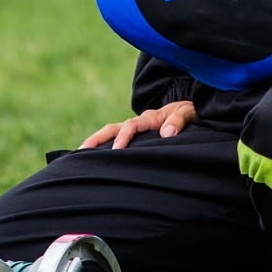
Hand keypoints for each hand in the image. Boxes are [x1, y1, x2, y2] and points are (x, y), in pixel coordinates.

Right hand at [81, 100, 195, 149]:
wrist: (191, 110)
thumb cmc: (190, 112)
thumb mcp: (188, 113)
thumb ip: (179, 121)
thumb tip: (166, 133)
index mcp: (150, 117)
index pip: (132, 126)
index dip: (124, 137)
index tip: (116, 150)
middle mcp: (139, 122)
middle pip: (113, 128)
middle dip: (97, 139)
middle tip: (82, 151)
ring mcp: (137, 129)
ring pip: (112, 134)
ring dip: (96, 143)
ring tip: (80, 156)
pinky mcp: (138, 137)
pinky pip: (119, 141)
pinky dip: (106, 148)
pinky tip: (96, 161)